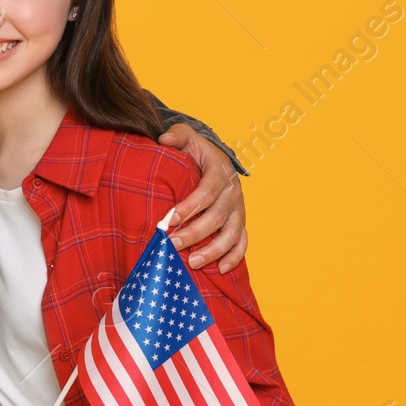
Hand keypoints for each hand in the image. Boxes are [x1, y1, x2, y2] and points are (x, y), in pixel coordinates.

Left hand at [157, 124, 246, 271]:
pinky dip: (234, 257)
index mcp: (220, 172)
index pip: (206, 193)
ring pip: (231, 234)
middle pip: (216, 218)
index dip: (189, 208)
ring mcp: (239, 210)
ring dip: (213, 251)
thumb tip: (164, 140)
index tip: (168, 221)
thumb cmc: (196, 151)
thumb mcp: (187, 137)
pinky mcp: (240, 222)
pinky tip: (219, 269)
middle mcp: (233, 193)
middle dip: (194, 234)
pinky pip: (241, 242)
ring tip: (192, 262)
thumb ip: (176, 136)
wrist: (215, 159)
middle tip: (172, 245)